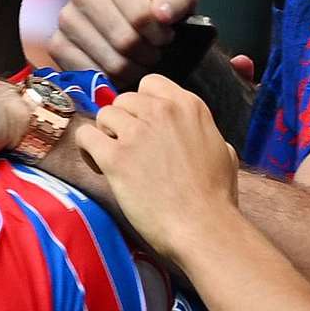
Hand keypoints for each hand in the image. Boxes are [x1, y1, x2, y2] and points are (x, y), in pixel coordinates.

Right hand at [42, 0, 202, 80]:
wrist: (140, 24)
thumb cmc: (160, 5)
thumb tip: (161, 13)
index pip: (140, 14)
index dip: (158, 33)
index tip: (166, 36)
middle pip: (123, 40)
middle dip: (147, 53)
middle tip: (155, 53)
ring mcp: (65, 17)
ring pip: (109, 61)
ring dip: (133, 69)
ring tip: (141, 61)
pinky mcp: (56, 45)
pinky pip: (89, 76)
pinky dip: (111, 81)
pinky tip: (121, 71)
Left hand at [69, 80, 243, 261]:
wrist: (202, 226)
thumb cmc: (215, 197)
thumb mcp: (223, 151)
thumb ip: (202, 132)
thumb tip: (194, 133)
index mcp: (188, 105)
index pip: (150, 84)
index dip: (142, 105)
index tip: (144, 126)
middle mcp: (161, 111)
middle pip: (124, 100)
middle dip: (123, 123)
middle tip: (129, 149)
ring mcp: (137, 132)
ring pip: (104, 114)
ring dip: (105, 135)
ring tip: (114, 160)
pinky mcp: (115, 157)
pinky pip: (86, 136)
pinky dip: (87, 150)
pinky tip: (99, 166)